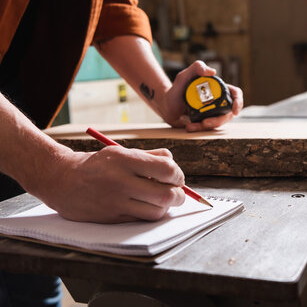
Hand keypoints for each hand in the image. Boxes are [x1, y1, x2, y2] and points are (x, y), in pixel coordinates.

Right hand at [35, 147, 184, 222]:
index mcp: (125, 160)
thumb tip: (174, 166)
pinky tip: (148, 205)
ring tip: (162, 199)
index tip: (177, 176)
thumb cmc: (97, 165)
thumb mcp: (121, 152)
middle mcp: (121, 181)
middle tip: (178, 192)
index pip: (167, 169)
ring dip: (166, 207)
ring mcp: (116, 202)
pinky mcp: (113, 218)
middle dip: (179, 195)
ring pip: (157, 211)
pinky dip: (151, 213)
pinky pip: (142, 219)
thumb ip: (150, 156)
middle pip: (166, 195)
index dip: (178, 175)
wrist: (62, 180)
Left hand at [162, 60, 243, 131]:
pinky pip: (206, 129)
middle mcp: (218, 102)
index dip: (238, 102)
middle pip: (228, 114)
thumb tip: (212, 71)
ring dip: (205, 126)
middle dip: (218, 121)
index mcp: (218, 90)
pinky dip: (198, 129)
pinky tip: (188, 126)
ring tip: (190, 125)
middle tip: (205, 122)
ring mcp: (212, 114)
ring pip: (217, 123)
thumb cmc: (177, 89)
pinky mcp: (205, 123)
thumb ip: (196, 67)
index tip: (233, 110)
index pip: (235, 94)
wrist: (165, 104)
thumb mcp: (184, 76)